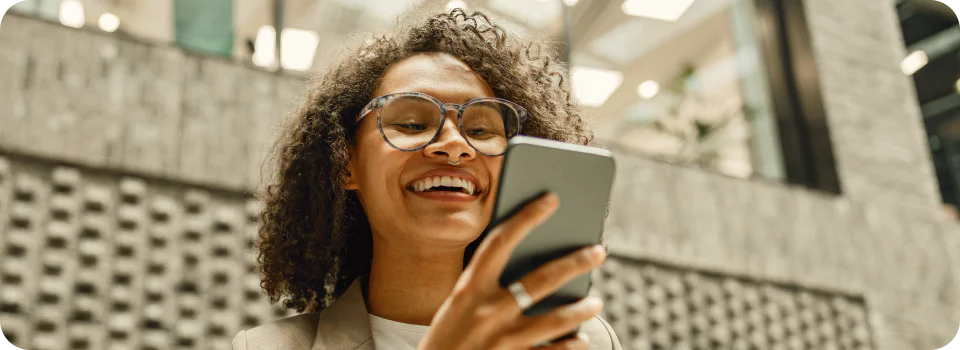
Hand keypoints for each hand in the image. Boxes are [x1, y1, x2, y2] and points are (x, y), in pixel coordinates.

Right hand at [418, 193, 607, 349]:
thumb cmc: (448, 336)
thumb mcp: (458, 306)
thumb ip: (487, 286)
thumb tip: (534, 265)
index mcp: (468, 290)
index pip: (500, 242)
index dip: (526, 217)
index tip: (551, 199)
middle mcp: (486, 312)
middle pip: (541, 280)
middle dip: (575, 262)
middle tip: (599, 251)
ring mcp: (501, 341)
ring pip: (556, 320)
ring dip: (581, 310)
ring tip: (596, 302)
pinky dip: (570, 346)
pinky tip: (581, 339)